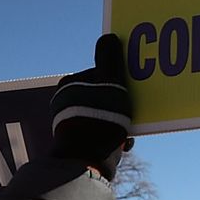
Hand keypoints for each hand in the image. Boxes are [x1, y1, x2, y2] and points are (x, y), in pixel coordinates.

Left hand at [52, 35, 133, 177]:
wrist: (87, 161)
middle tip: (132, 112)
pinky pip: (102, 131)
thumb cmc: (98, 119)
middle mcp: (66, 102)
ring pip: (105, 115)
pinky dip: (115, 135)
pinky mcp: (79, 140)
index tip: (130, 91)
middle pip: (104, 96)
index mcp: (70, 86)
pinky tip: (123, 143)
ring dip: (121, 122)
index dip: (119, 82)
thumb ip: (110, 61)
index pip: (101, 75)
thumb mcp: (110, 84)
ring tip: (127, 131)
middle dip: (121, 105)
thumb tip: (108, 37)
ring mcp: (72, 122)